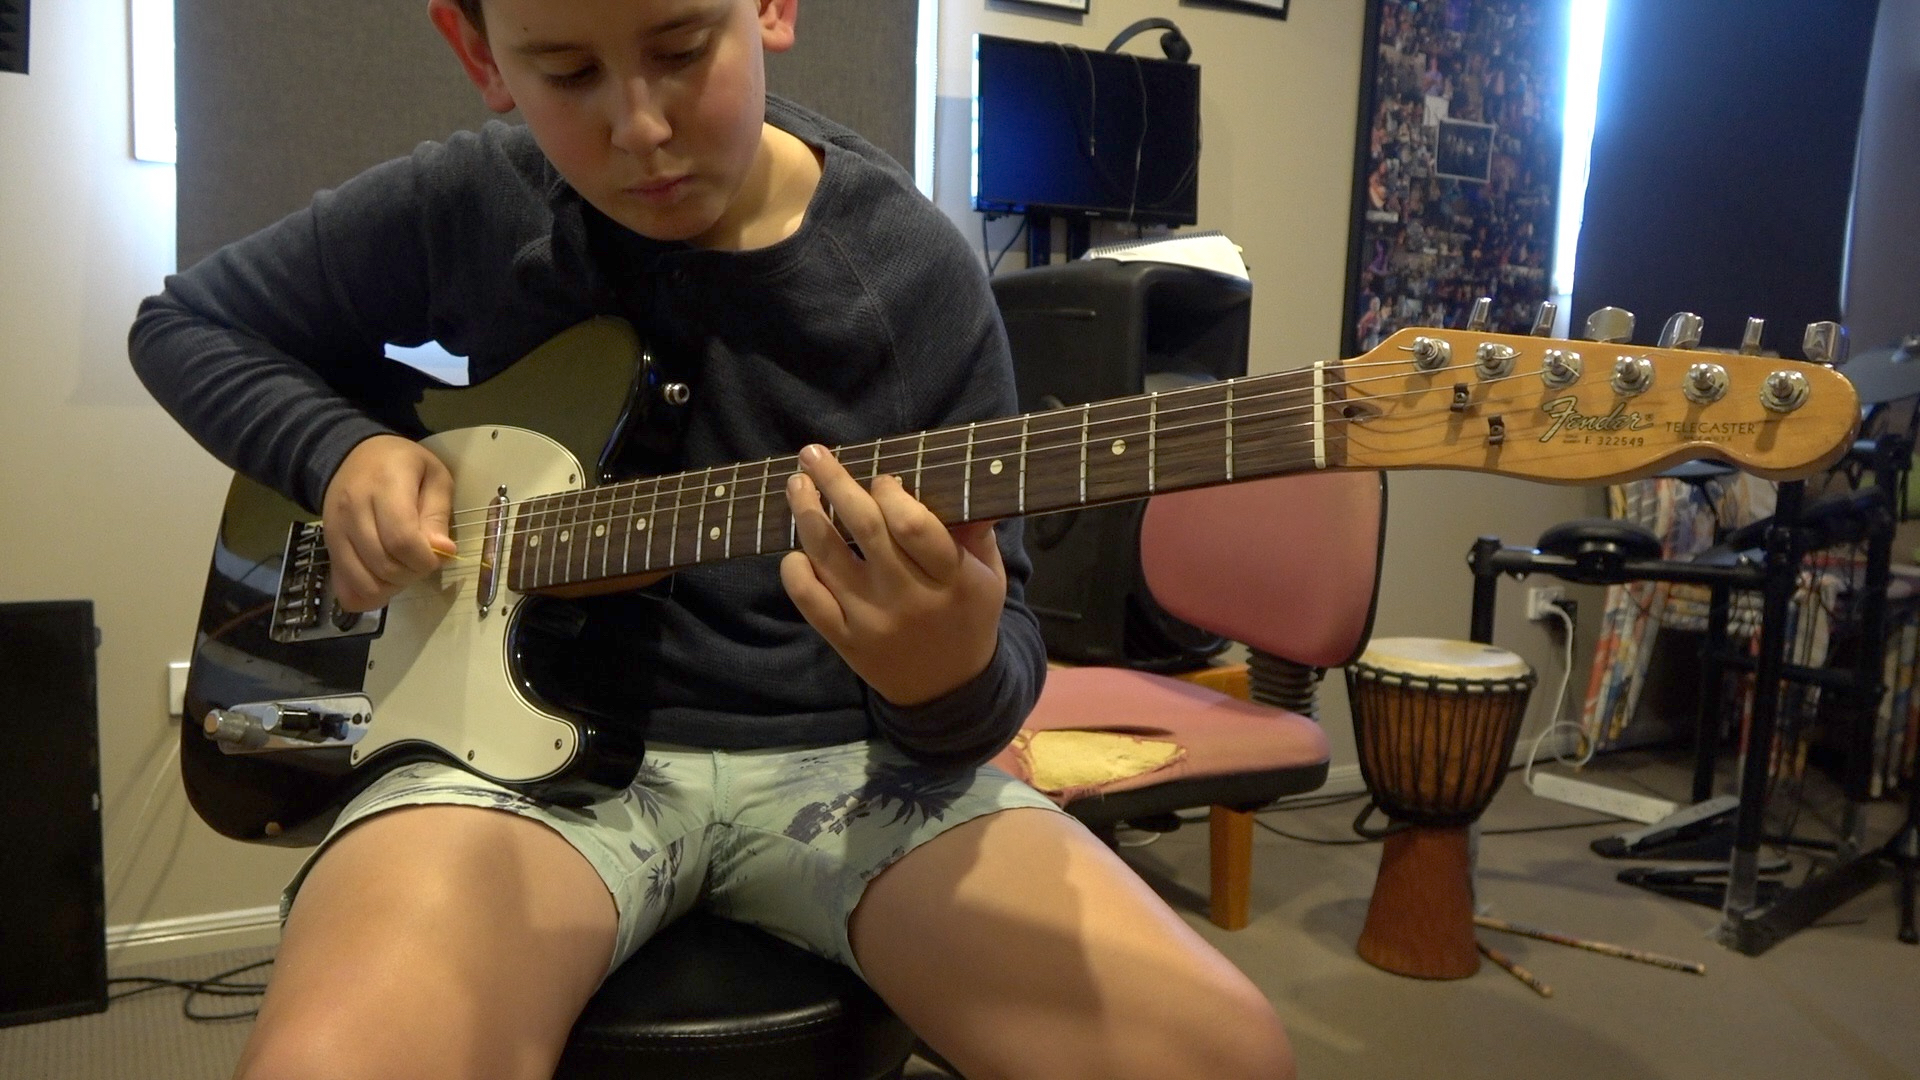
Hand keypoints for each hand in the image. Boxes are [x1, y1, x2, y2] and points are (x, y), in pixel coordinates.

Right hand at [321, 434, 455, 611]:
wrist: (352, 457)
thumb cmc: (403, 466)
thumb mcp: (434, 477)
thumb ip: (438, 515)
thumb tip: (443, 552)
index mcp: (385, 485)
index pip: (402, 540)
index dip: (425, 559)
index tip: (437, 555)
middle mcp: (353, 510)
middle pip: (384, 565)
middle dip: (412, 573)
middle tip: (422, 559)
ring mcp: (335, 531)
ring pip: (364, 582)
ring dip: (392, 587)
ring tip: (404, 567)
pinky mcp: (327, 548)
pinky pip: (345, 588)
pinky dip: (368, 595)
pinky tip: (383, 580)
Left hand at [780, 444, 1006, 706]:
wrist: (948, 689)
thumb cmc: (968, 616)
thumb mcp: (989, 575)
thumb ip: (975, 530)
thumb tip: (961, 476)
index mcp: (951, 578)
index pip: (913, 525)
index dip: (890, 492)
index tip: (881, 477)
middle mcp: (909, 598)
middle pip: (864, 529)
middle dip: (835, 483)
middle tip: (813, 454)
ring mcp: (872, 621)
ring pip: (828, 557)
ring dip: (807, 514)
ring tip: (796, 485)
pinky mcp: (845, 641)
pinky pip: (809, 599)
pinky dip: (796, 570)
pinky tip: (796, 551)